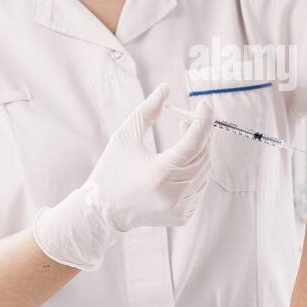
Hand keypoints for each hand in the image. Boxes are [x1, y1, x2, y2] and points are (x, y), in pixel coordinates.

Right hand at [33, 84, 213, 269]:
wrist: (101, 212)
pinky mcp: (181, 217)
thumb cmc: (110, 171)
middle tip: (187, 121)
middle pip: (203, 156)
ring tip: (183, 140)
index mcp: (159, 174)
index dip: (203, 120)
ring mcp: (179, 208)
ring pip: (204, 172)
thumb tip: (166, 89)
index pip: (194, 143)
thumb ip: (147, 111)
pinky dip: (195, 172)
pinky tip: (181, 164)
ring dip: (199, 152)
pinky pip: (199, 187)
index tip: (205, 105)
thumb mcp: (124, 137)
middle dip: (201, 134)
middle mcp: (172, 194)